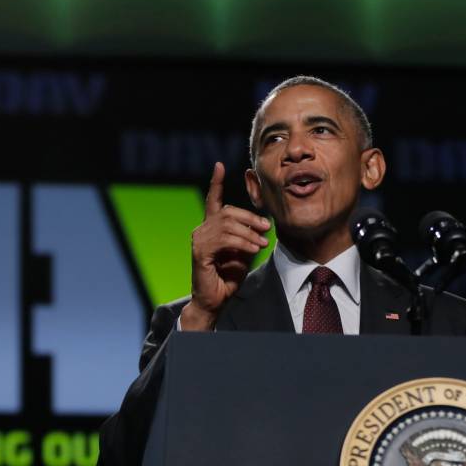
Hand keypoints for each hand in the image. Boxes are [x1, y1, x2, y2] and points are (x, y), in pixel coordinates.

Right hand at [181, 162, 270, 330]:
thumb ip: (247, 237)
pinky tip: (252, 249)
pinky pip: (225, 239)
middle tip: (267, 228)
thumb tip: (261, 227)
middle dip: (251, 218)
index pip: (213, 200)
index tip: (219, 165)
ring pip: (228, 225)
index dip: (215, 182)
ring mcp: (198, 240)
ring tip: (262, 244)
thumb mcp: (242, 253)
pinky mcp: (200, 252)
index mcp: (210, 227)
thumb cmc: (227, 277)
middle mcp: (201, 230)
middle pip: (228, 211)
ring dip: (250, 234)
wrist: (214, 300)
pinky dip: (242, 243)